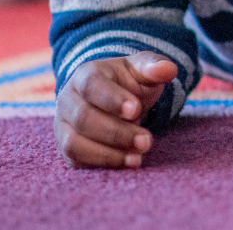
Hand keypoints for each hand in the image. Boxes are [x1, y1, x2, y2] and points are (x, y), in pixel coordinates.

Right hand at [53, 52, 177, 167]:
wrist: (114, 99)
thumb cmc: (128, 82)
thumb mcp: (142, 69)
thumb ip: (154, 67)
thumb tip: (169, 69)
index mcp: (86, 74)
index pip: (92, 86)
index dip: (113, 99)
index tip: (136, 110)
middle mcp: (68, 100)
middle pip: (83, 118)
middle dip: (117, 133)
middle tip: (146, 141)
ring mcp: (63, 125)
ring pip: (74, 144)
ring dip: (107, 154)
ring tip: (137, 158)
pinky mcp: (66, 148)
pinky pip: (76, 161)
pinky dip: (102, 165)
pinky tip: (127, 162)